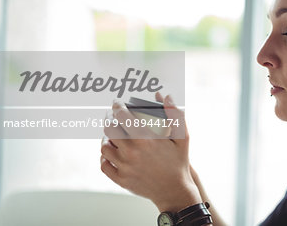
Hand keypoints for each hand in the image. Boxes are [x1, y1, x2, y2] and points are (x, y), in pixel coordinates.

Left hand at [100, 92, 201, 211]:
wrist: (175, 191)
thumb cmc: (179, 161)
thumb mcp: (182, 136)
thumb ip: (174, 114)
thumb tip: (166, 95)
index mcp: (145, 139)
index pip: (122, 116)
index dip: (117, 106)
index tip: (117, 103)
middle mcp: (132, 152)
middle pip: (109, 129)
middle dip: (108, 119)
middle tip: (111, 116)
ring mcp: (125, 167)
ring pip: (104, 147)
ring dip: (106, 137)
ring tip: (111, 134)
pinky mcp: (121, 180)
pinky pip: (104, 165)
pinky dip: (104, 157)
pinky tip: (110, 151)